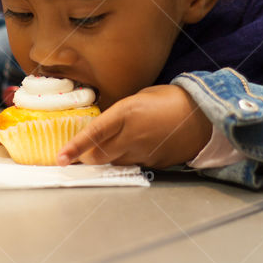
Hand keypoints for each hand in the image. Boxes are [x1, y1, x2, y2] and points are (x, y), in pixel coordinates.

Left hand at [56, 85, 212, 168]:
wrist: (202, 116)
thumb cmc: (170, 99)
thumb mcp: (139, 98)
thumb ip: (120, 114)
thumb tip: (103, 126)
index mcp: (127, 113)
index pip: (94, 133)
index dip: (75, 146)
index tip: (60, 157)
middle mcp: (133, 135)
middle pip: (99, 156)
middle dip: (85, 157)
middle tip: (78, 154)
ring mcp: (143, 152)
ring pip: (113, 162)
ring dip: (105, 158)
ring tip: (108, 146)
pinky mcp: (153, 163)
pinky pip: (131, 164)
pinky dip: (124, 159)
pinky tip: (133, 147)